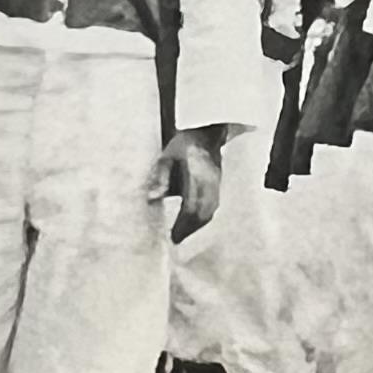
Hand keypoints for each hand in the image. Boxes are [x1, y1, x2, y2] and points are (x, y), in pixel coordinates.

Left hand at [150, 125, 223, 243]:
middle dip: (189, 229)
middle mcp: (210, 180)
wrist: (207, 131)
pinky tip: (194, 224)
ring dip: (197, 226)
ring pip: (210, 211)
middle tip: (175, 240)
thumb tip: (152, 198)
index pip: (191, 204)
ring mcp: (217, 183)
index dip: (182, 223)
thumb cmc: (184, 144)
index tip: (172, 235)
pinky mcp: (219, 185)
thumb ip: (160, 176)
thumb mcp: (167, 155)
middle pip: (203, 212)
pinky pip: (214, 206)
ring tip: (183, 235)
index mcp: (197, 173)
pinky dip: (204, 218)